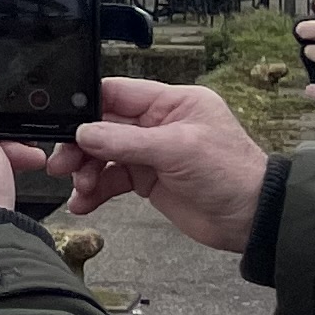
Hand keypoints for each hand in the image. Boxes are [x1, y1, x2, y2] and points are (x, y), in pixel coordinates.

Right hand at [58, 76, 272, 251]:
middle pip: (103, 126)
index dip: (87, 107)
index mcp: (171, 103)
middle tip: (62, 164)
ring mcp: (151, 153)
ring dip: (85, 171)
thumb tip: (83, 134)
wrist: (252, 220)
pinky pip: (110, 179)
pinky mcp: (147, 179)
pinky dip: (94, 191)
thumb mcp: (178, 150)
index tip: (62, 125)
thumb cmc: (230, 175)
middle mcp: (158, 124)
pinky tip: (83, 203)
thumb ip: (126, 141)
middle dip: (80, 146)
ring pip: (103, 154)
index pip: (117, 94)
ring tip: (80, 187)